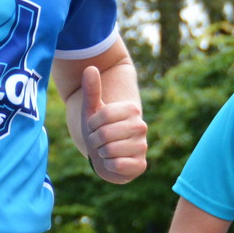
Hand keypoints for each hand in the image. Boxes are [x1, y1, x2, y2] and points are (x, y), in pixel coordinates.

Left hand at [79, 66, 147, 182]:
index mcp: (131, 110)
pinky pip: (117, 165)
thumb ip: (92, 90)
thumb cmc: (98, 131)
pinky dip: (109, 165)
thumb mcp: (92, 110)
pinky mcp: (141, 165)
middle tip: (99, 141)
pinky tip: (113, 162)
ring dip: (101, 153)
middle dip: (94, 140)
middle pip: (104, 133)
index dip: (91, 124)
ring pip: (109, 150)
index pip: (103, 115)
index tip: (94, 127)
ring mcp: (142, 146)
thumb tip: (90, 67)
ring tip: (106, 151)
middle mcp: (141, 126)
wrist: (105, 156)